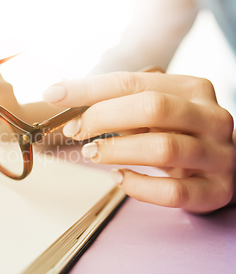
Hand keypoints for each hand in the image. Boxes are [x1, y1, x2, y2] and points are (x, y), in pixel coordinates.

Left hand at [42, 71, 235, 212]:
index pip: (133, 81)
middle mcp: (210, 117)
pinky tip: (119, 178)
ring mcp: (216, 155)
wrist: (223, 166)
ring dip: (116, 150)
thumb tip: (64, 95)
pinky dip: (138, 187)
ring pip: (163, 149)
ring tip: (92, 152)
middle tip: (75, 129)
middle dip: (103, 117)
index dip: (89, 89)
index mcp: (192, 89)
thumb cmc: (178, 132)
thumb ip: (119, 102)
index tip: (54, 94)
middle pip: (152, 108)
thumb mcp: (156, 110)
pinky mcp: (214, 190)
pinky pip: (172, 192)